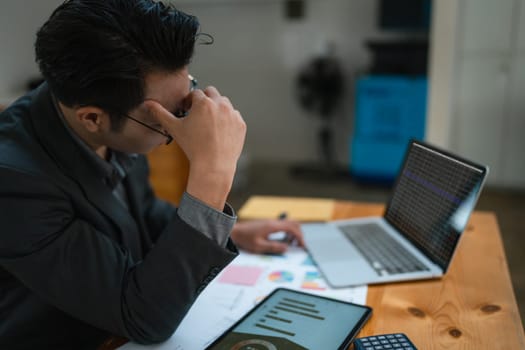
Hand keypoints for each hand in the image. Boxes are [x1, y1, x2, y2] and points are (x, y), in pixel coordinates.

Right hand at [145, 87, 245, 209]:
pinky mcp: (241, 124)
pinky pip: (234, 116)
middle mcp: (220, 104)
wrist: (213, 165)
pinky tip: (219, 132)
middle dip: (204, 100)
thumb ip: (160, 113)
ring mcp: (233, 114)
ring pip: (224, 103)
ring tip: (209, 123)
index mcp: (204, 102)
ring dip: (217, 108)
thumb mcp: (174, 128)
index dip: (189, 101)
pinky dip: (227, 120)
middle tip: (198, 114)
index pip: (196, 93)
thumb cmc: (192, 147)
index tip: (187, 110)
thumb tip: (147, 103)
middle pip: (211, 93)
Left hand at [231, 219, 304, 253]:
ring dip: (293, 232)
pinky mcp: (268, 223)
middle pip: (293, 223)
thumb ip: (274, 247)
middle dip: (299, 233)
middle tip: (300, 244)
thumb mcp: (259, 246)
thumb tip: (286, 248)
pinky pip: (282, 225)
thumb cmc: (245, 239)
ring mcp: (271, 221)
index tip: (302, 245)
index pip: (292, 228)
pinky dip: (287, 231)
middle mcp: (273, 222)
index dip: (300, 237)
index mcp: (272, 226)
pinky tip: (284, 239)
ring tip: (292, 243)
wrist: (235, 231)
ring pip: (288, 223)